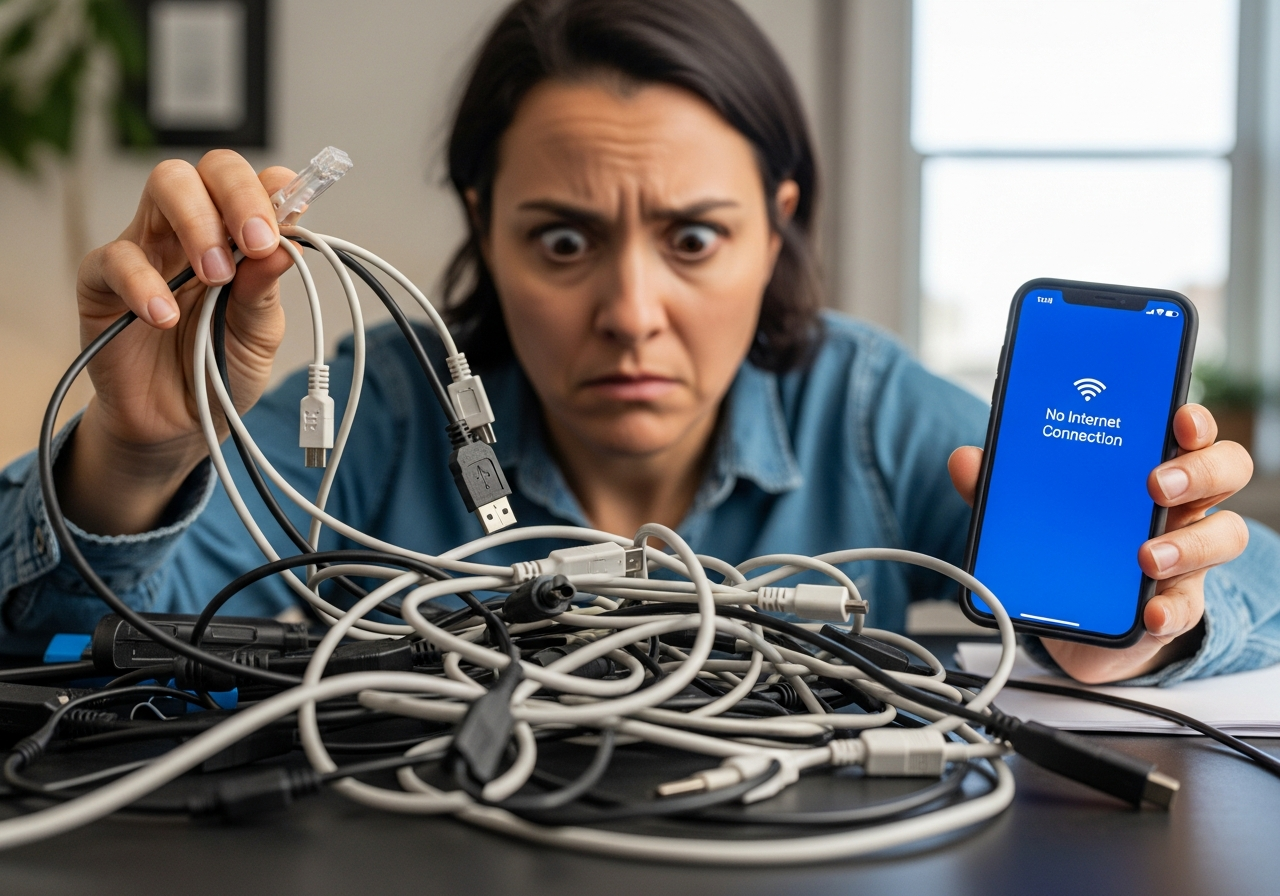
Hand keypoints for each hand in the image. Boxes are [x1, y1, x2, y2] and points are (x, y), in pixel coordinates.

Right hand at [60, 151, 296, 534]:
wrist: (178, 425)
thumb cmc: (220, 367)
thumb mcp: (259, 336)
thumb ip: (266, 292)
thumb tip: (287, 247)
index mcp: (237, 237)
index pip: (252, 183)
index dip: (272, 188)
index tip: (290, 216)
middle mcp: (192, 230)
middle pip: (206, 170)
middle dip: (237, 196)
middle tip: (255, 243)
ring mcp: (147, 248)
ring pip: (164, 188)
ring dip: (198, 224)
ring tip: (215, 278)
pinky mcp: (102, 282)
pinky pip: (116, 258)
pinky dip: (143, 283)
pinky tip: (164, 315)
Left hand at [947, 404, 1251, 683]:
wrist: (1078, 618)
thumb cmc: (1072, 544)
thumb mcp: (1036, 510)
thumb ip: (1001, 485)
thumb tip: (965, 459)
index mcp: (1149, 468)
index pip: (1188, 431)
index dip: (1192, 419)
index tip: (1177, 418)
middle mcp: (1178, 507)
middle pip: (1224, 471)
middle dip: (1198, 470)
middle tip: (1155, 483)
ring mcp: (1184, 557)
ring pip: (1223, 537)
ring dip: (1188, 545)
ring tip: (1147, 556)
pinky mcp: (1172, 607)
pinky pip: (1186, 608)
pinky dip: (1169, 610)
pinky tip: (1148, 611)